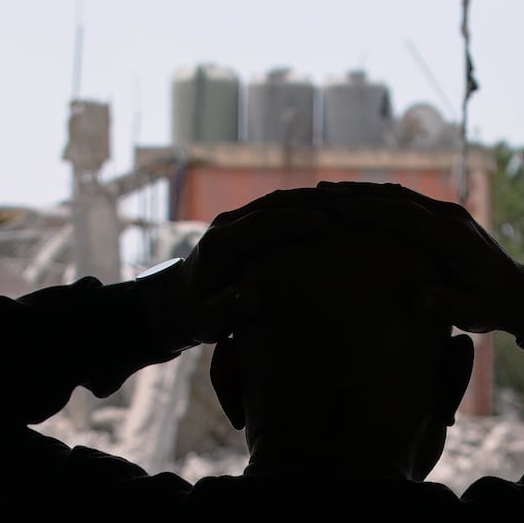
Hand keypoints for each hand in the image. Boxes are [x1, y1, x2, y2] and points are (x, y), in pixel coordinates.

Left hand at [126, 186, 341, 349]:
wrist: (175, 303)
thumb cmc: (195, 318)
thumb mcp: (206, 323)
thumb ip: (227, 310)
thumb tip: (254, 296)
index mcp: (218, 246)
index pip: (259, 224)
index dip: (291, 220)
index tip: (324, 221)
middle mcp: (225, 226)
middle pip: (271, 204)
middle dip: (309, 202)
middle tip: (347, 205)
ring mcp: (234, 221)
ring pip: (276, 201)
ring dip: (309, 200)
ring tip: (346, 205)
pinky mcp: (243, 224)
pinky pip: (276, 209)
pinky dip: (302, 208)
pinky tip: (330, 214)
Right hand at [320, 183, 523, 338]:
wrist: (519, 293)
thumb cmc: (493, 307)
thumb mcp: (474, 313)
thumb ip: (447, 304)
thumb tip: (417, 297)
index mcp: (455, 237)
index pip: (406, 215)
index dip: (372, 210)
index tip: (338, 208)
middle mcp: (450, 217)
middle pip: (398, 198)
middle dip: (358, 195)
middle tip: (320, 194)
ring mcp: (447, 214)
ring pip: (399, 196)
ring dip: (364, 193)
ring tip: (327, 194)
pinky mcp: (442, 218)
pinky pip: (405, 204)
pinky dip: (378, 201)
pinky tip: (353, 204)